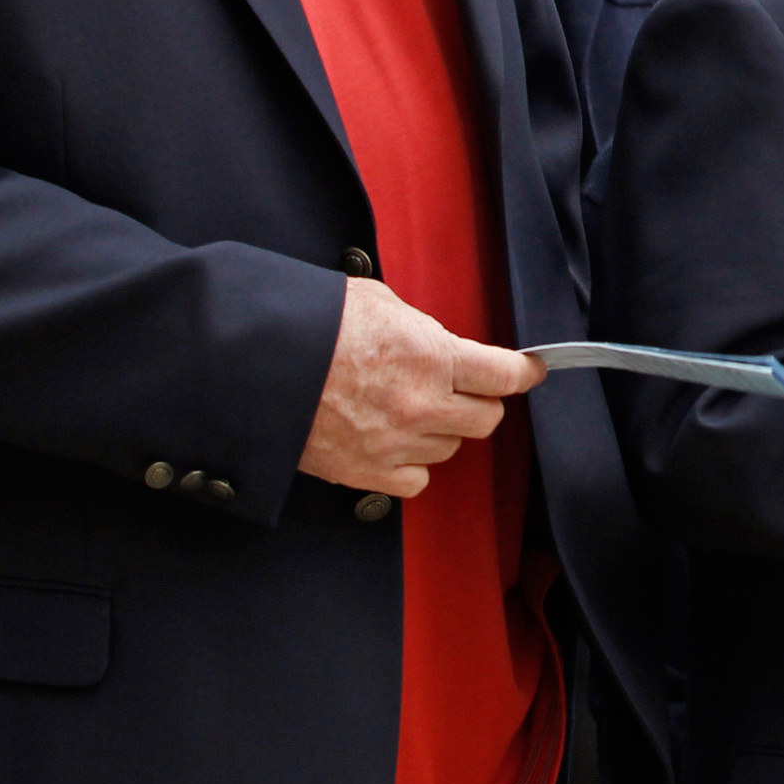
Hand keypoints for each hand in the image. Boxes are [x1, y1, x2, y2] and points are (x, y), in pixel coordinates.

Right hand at [298, 277, 545, 496]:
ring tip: (410, 409)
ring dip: (443, 431)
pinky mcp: (369, 474)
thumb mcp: (377, 303)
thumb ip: (418, 328)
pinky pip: (417, 480)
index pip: (504, 375)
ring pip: (451, 448)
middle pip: (486, 418)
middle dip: (480, 401)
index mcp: (431, 356)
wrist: (254, 368)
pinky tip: (393, 442)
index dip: (523, 373)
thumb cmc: (311, 327)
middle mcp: (422, 404)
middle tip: (462, 389)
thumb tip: (436, 342)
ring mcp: (397, 444)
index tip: (529, 372)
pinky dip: (412, 465)